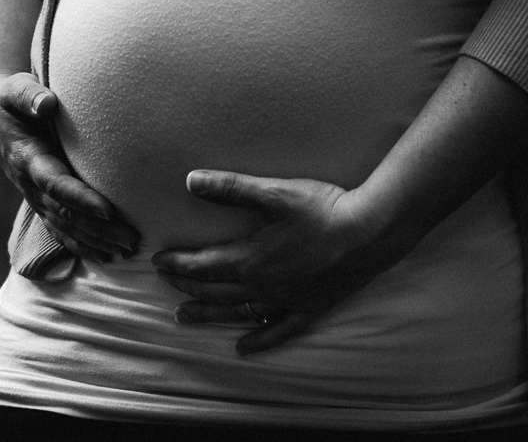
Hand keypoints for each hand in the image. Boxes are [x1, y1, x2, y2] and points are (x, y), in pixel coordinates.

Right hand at [0, 70, 138, 261]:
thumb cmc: (9, 99)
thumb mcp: (15, 90)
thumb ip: (28, 95)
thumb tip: (47, 103)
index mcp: (26, 158)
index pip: (55, 184)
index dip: (80, 199)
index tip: (108, 210)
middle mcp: (30, 184)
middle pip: (66, 213)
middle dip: (98, 229)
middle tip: (132, 238)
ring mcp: (34, 197)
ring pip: (66, 227)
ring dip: (96, 242)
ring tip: (128, 251)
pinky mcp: (40, 202)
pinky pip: (60, 230)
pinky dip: (82, 246)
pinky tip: (106, 257)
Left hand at [151, 170, 411, 354]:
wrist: (368, 235)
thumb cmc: (321, 211)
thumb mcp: (272, 192)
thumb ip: (230, 187)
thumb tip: (191, 180)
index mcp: (250, 259)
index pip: (202, 266)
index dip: (177, 264)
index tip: (158, 261)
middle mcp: (262, 286)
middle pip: (215, 291)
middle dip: (188, 287)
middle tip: (168, 285)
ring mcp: (285, 302)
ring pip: (237, 313)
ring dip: (210, 314)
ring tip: (186, 317)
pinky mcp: (309, 309)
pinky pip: (278, 331)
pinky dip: (258, 340)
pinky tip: (244, 348)